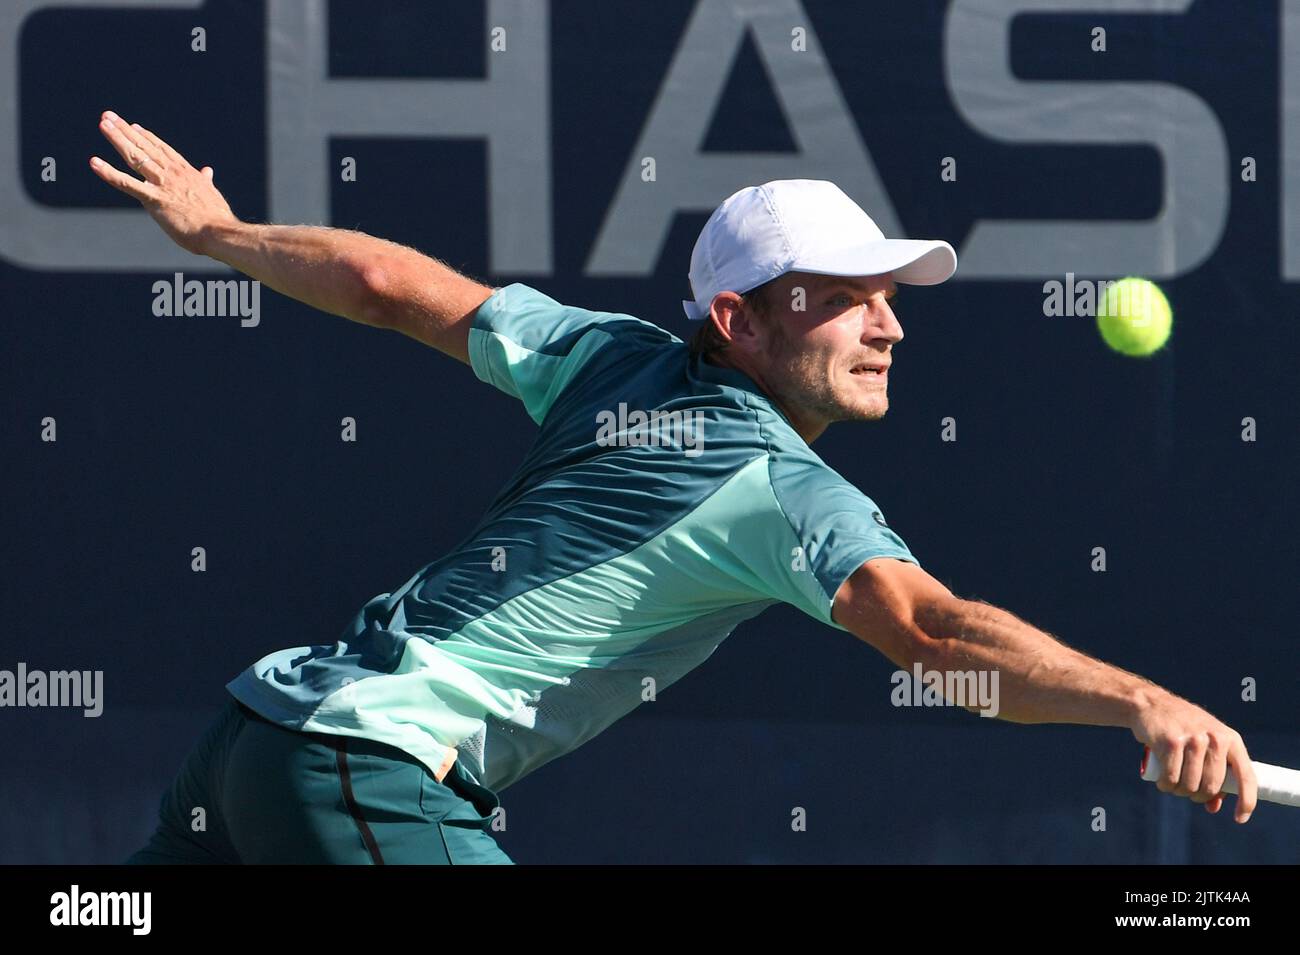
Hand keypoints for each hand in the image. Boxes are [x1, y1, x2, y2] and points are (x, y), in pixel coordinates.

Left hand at [89, 110, 238, 254]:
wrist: (220, 232)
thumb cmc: (217, 218)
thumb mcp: (212, 194)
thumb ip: (206, 181)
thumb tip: (208, 170)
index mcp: (187, 172)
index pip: (163, 149)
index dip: (147, 137)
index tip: (134, 126)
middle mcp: (173, 173)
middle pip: (145, 146)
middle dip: (126, 130)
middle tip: (109, 116)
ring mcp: (162, 184)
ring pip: (135, 157)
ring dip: (117, 139)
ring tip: (104, 125)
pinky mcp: (154, 199)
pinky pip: (127, 183)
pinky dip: (109, 172)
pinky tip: (94, 162)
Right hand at [1130, 689, 1256, 821]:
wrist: (1152, 704)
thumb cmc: (1183, 729)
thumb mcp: (1205, 745)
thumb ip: (1213, 773)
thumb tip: (1213, 807)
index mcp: (1231, 739)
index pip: (1246, 776)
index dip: (1246, 801)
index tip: (1240, 819)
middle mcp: (1215, 739)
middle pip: (1212, 786)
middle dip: (1198, 796)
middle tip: (1188, 791)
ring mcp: (1193, 739)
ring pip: (1190, 785)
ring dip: (1179, 792)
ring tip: (1172, 784)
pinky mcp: (1171, 742)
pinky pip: (1171, 778)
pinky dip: (1166, 786)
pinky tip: (1162, 782)